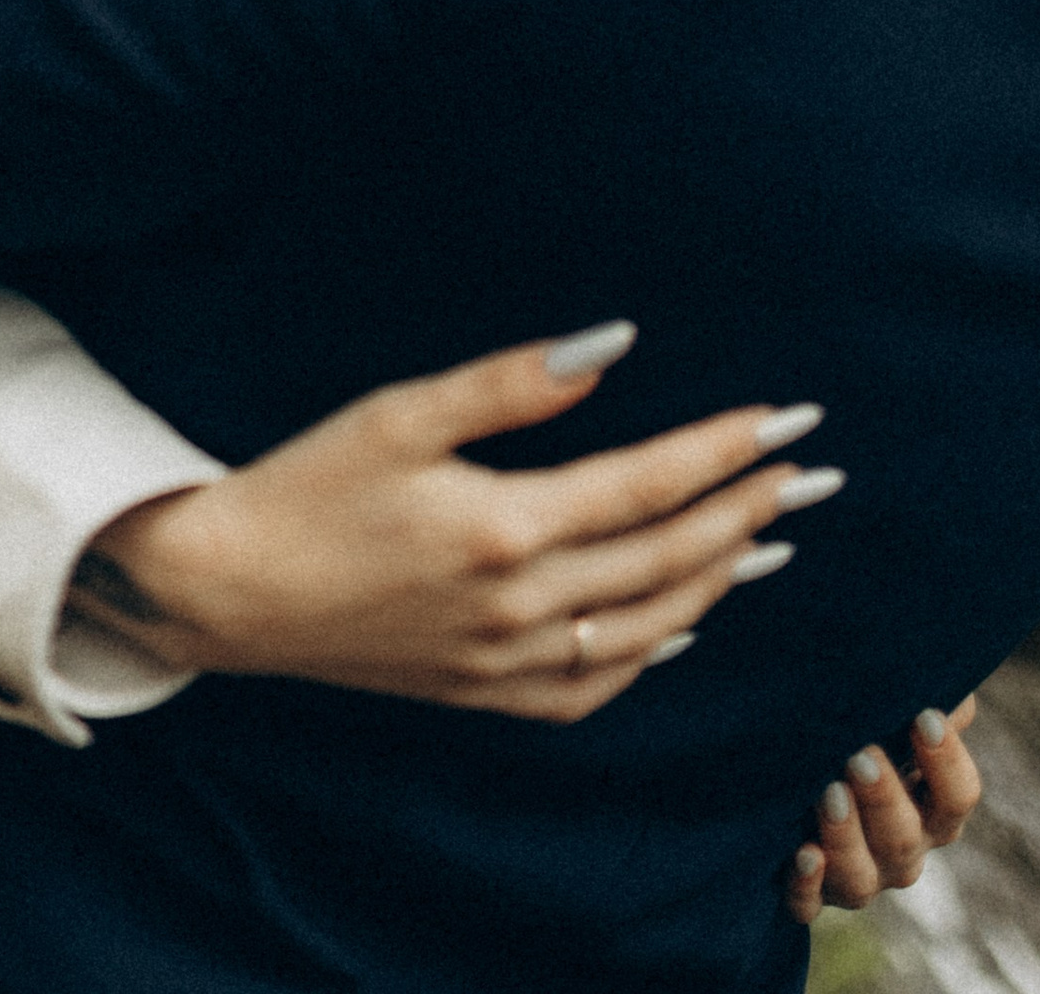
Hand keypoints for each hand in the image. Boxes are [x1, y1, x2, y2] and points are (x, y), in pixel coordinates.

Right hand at [73, 330, 840, 719]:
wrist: (227, 592)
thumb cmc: (309, 484)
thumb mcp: (402, 410)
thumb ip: (514, 380)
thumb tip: (616, 343)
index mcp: (503, 527)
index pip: (650, 484)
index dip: (726, 449)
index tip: (790, 419)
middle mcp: (518, 608)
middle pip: (667, 558)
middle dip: (748, 511)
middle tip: (811, 474)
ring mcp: (503, 664)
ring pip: (646, 628)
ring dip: (718, 580)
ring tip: (772, 541)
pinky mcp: (482, 695)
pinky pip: (595, 687)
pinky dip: (651, 651)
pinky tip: (680, 622)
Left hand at [784, 702, 982, 920]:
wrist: (800, 778)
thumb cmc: (864, 737)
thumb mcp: (897, 717)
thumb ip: (928, 696)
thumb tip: (948, 685)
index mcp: (932, 811)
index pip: (958, 797)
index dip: (946, 762)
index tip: (924, 717)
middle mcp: (901, 853)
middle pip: (905, 839)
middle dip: (884, 798)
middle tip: (861, 755)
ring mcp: (857, 879)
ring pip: (860, 880)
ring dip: (845, 837)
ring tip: (827, 792)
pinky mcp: (810, 895)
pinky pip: (808, 906)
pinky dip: (806, 885)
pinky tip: (802, 854)